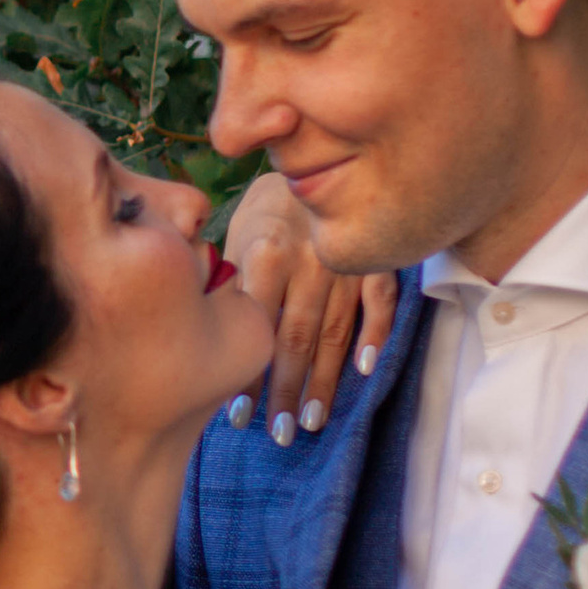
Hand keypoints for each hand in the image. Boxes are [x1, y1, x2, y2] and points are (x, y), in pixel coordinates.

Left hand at [223, 171, 396, 440]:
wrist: (318, 155)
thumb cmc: (267, 204)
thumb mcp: (239, 230)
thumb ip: (230, 278)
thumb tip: (207, 327)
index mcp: (265, 254)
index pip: (255, 327)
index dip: (248, 372)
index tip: (238, 415)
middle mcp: (306, 262)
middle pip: (295, 339)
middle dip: (285, 391)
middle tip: (278, 434)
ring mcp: (345, 264)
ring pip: (335, 332)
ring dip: (324, 381)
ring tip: (312, 422)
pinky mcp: (379, 262)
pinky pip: (380, 302)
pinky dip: (375, 335)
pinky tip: (366, 371)